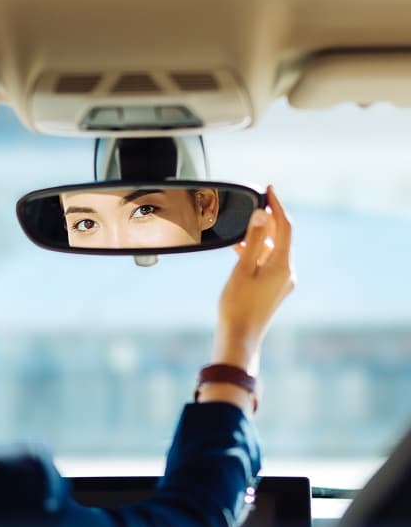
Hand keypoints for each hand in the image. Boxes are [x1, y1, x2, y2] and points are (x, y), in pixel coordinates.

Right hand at [213, 186, 294, 375]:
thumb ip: (253, 241)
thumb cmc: (238, 305)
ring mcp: (282, 282)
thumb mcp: (243, 268)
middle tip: (254, 204)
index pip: (285, 227)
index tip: (269, 189)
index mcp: (283, 265)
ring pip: (274, 250)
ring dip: (260, 237)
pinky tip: (241, 251)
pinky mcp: (274, 289)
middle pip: (281, 237)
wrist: (240, 336)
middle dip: (268, 220)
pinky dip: (258, 252)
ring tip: (243, 228)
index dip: (277, 206)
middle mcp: (287, 272)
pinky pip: (269, 263)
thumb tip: (261, 216)